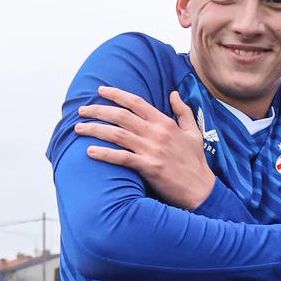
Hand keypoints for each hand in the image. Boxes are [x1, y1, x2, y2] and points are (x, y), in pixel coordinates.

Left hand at [77, 87, 216, 209]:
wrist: (201, 189)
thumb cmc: (196, 162)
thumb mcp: (194, 132)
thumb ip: (183, 111)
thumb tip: (174, 94)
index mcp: (165, 123)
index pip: (136, 103)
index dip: (116, 94)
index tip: (100, 91)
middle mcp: (156, 134)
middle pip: (121, 116)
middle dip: (98, 110)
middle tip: (82, 110)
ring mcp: (152, 150)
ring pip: (117, 134)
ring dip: (95, 129)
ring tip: (79, 129)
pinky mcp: (149, 167)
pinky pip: (122, 158)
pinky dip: (104, 154)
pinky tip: (90, 151)